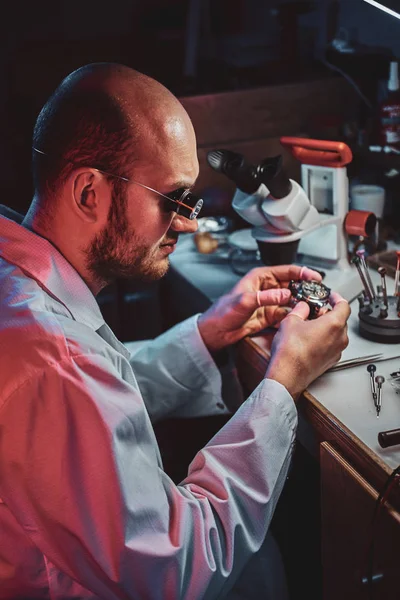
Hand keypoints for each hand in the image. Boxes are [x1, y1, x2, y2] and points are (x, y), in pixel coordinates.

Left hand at [197, 264, 321, 353]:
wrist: (215, 332)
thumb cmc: (222, 312)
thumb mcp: (244, 301)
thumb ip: (265, 297)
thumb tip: (284, 294)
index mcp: (260, 277)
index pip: (286, 271)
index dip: (302, 273)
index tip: (316, 277)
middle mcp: (266, 288)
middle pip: (292, 285)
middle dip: (305, 290)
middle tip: (318, 295)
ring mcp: (269, 302)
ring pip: (291, 300)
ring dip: (301, 304)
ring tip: (313, 308)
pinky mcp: (269, 316)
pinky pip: (286, 314)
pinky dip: (293, 316)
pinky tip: (300, 318)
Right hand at [265, 291, 349, 398]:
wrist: (287, 375)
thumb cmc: (291, 352)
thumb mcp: (291, 320)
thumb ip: (300, 309)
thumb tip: (302, 307)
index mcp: (334, 324)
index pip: (344, 305)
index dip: (336, 298)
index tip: (331, 296)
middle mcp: (340, 338)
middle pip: (341, 319)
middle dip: (328, 312)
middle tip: (315, 310)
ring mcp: (337, 351)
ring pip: (337, 333)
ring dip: (327, 326)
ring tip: (310, 324)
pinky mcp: (331, 361)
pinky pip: (332, 345)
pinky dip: (325, 339)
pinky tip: (309, 338)